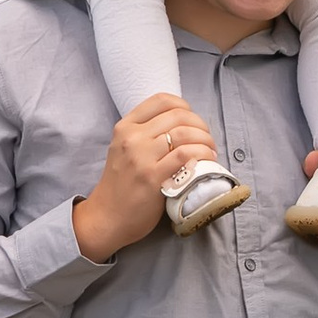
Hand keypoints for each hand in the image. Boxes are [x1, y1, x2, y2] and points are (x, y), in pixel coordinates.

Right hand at [74, 97, 219, 259]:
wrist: (107, 217)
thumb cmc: (121, 185)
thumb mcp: (124, 149)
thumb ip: (145, 134)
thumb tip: (182, 126)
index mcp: (125, 127)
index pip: (161, 100)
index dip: (185, 106)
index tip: (193, 121)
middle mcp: (131, 138)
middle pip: (178, 115)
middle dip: (201, 125)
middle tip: (207, 139)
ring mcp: (141, 157)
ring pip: (185, 133)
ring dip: (206, 140)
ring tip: (211, 150)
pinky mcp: (152, 177)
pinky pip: (186, 155)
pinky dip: (203, 154)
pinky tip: (207, 160)